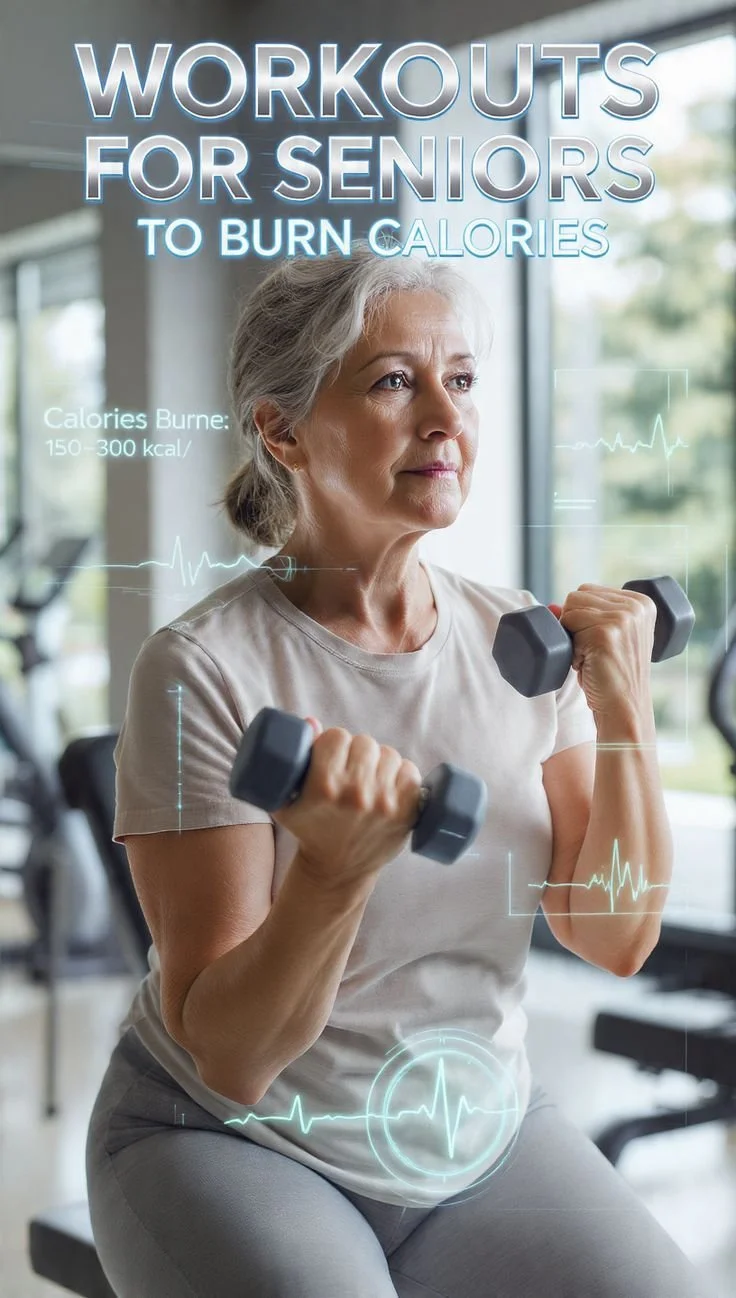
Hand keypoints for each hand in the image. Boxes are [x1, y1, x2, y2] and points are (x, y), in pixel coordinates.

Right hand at [272, 716, 423, 892]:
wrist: (338, 869)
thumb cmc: (309, 830)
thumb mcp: (287, 801)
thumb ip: (292, 760)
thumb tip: (311, 722)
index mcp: (324, 787)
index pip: (337, 737)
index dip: (333, 742)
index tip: (330, 755)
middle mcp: (356, 794)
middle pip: (364, 743)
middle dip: (356, 751)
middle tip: (349, 767)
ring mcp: (384, 803)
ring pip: (388, 754)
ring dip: (379, 761)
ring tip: (369, 777)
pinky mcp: (406, 812)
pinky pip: (410, 771)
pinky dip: (401, 774)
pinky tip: (390, 784)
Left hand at [552, 584, 656, 718]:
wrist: (623, 707)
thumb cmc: (612, 675)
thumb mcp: (604, 638)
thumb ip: (584, 615)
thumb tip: (551, 605)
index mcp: (641, 602)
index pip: (589, 590)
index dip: (582, 616)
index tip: (600, 641)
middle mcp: (636, 606)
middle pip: (577, 596)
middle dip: (575, 624)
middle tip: (593, 651)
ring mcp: (622, 618)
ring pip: (570, 609)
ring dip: (572, 636)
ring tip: (591, 656)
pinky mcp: (605, 632)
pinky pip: (567, 625)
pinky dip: (572, 648)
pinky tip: (589, 662)